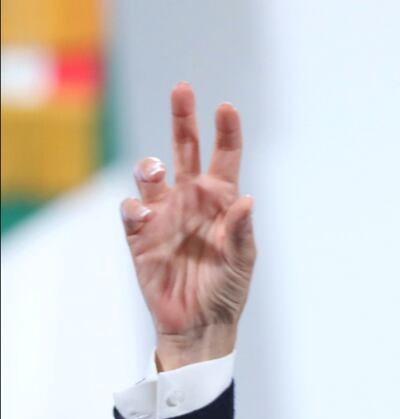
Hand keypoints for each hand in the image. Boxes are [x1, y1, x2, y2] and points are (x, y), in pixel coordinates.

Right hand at [120, 83, 254, 370]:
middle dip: (183, 119)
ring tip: (155, 171)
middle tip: (182, 90)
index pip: (224, 157)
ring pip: (151, 175)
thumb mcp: (242, 262)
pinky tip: (142, 213)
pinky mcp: (141, 237)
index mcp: (222, 201)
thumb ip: (241, 231)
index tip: (226, 108)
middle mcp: (191, 200)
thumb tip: (246, 201)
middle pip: (185, 150)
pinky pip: (132, 211)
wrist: (199, 325)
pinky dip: (134, 207)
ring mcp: (164, 215)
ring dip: (150, 167)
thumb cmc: (227, 291)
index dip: (225, 132)